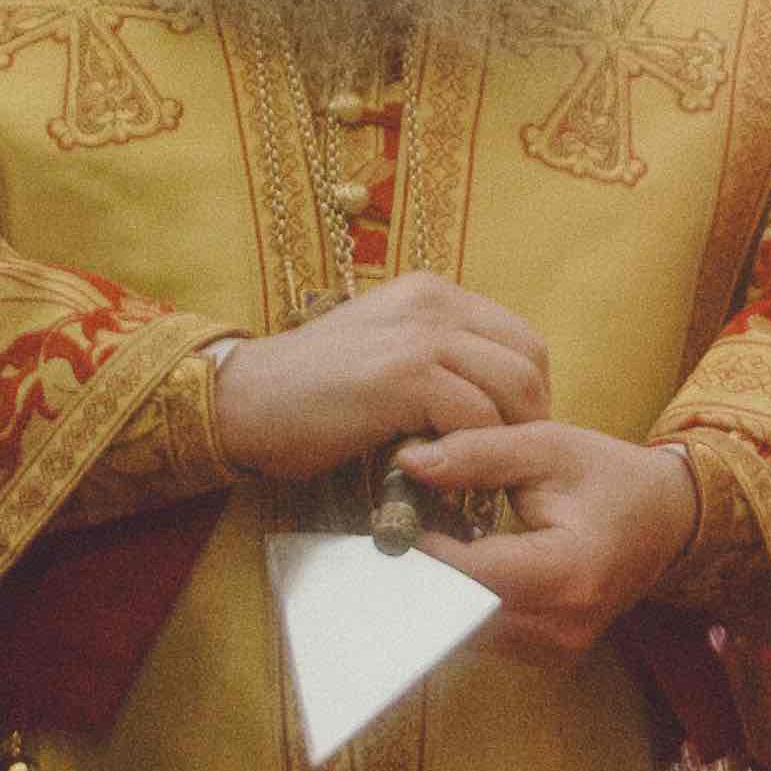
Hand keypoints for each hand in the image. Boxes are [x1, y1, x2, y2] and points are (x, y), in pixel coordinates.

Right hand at [212, 273, 551, 479]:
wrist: (242, 400)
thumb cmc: (309, 394)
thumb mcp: (384, 354)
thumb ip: (437, 362)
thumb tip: (493, 406)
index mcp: (432, 294)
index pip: (520, 339)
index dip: (525, 393)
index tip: (505, 436)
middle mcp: (434, 303)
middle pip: (529, 362)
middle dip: (526, 419)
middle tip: (498, 463)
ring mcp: (421, 334)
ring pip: (513, 390)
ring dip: (502, 441)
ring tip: (474, 474)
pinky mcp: (405, 374)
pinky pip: (476, 419)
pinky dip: (470, 455)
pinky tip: (444, 476)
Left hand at [395, 422, 698, 658]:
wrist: (665, 518)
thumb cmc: (607, 477)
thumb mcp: (547, 447)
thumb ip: (477, 454)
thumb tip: (411, 463)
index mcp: (572, 571)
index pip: (475, 576)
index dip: (427, 554)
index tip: (392, 524)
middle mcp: (566, 624)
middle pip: (463, 615)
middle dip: (423, 577)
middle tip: (393, 539)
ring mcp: (559, 648)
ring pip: (466, 633)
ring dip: (439, 595)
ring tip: (427, 548)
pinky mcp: (550, 656)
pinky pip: (485, 639)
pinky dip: (462, 608)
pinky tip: (457, 571)